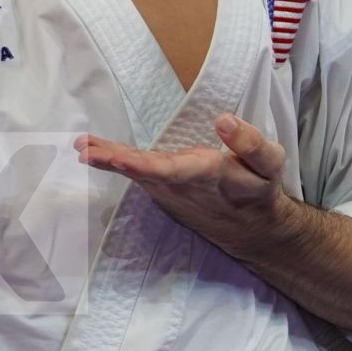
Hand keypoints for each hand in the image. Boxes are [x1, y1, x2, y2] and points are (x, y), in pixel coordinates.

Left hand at [75, 113, 289, 246]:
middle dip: (113, 161)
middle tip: (84, 149)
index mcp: (207, 175)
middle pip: (142, 172)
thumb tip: (223, 120)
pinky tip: (93, 152)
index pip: (171, 170)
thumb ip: (250, 143)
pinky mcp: (162, 190)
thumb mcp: (270, 165)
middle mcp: (181, 186)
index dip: (143, 165)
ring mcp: (168, 191)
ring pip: (135, 172)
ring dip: (106, 159)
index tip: (118, 158)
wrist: (252, 230)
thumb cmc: (259, 189)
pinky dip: (113, 162)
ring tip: (81, 145)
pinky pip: (135, 173)